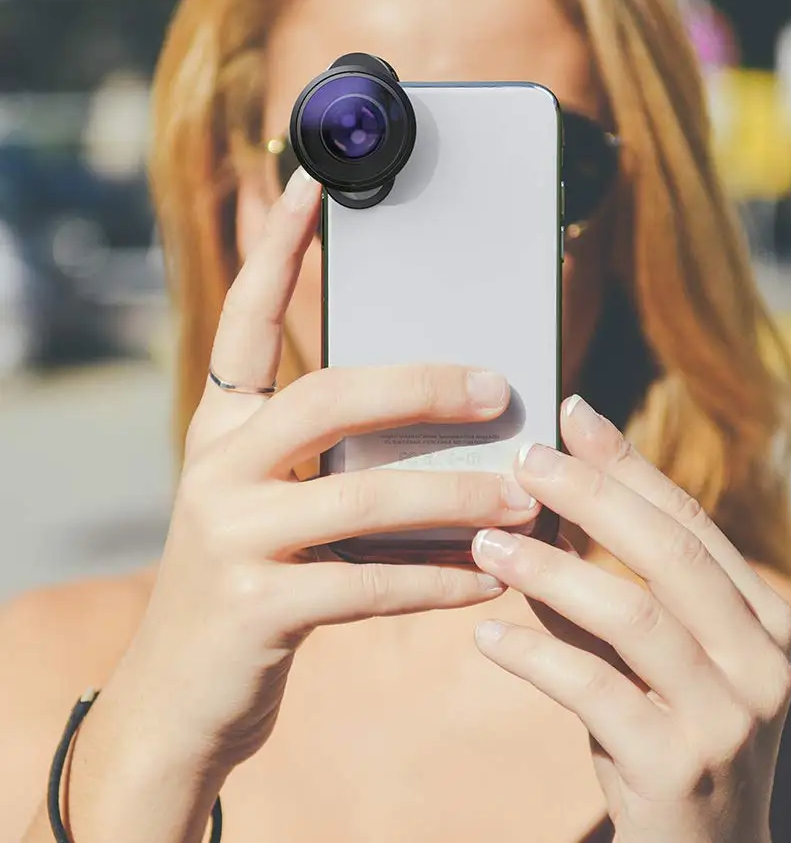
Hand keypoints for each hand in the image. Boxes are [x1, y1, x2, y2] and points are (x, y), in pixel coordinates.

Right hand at [101, 169, 539, 773]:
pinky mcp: (252, 606)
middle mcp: (215, 466)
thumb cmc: (255, 580)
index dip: (277, 247)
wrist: (182, 696)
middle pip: (328, 396)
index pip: (245, 318)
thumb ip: (342, 459)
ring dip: (458, 497)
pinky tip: (491, 577)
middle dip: (422, 386)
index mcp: (223, 427)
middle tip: (498, 387)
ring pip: (363, 497)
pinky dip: (440, 578)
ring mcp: (226, 535)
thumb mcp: (280, 503)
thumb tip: (457, 421)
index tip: (313, 178)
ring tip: (526, 499)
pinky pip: (370, 583)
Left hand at [470, 394, 790, 842]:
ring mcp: (730, 719)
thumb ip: (603, 582)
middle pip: (670, 553)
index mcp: (762, 617)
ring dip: (551, 570)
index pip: (688, 520)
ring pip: (635, 615)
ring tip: (486, 543)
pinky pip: (595, 693)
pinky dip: (536, 657)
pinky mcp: (679, 772)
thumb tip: (541, 499)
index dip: (627, 463)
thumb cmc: (665, 735)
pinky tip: (487, 637)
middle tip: (522, 460)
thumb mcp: (647, 654)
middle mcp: (762, 661)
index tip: (570, 415)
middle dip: (591, 495)